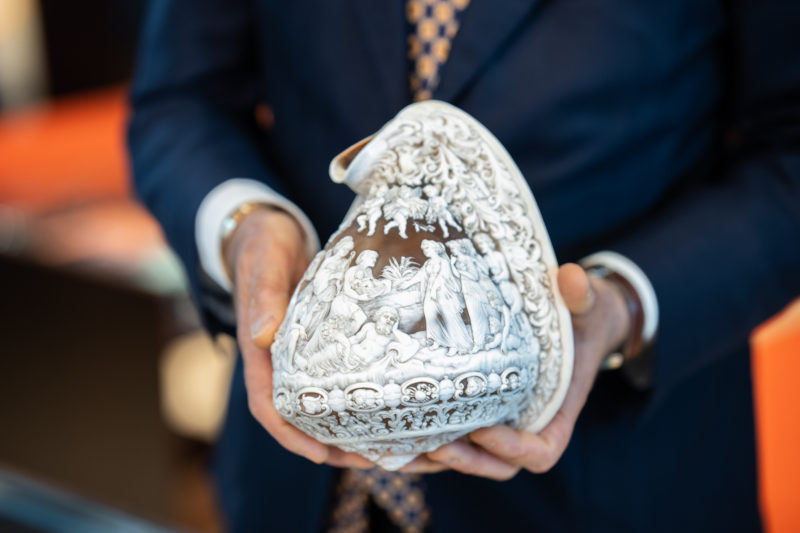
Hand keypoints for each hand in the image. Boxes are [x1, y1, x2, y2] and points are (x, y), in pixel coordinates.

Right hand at [226, 207, 373, 468]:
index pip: (269, 405)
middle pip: (298, 416)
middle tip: (370, 460)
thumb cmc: (262, 246)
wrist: (265, 231)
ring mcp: (296, 354)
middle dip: (330, 443)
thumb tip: (262, 336)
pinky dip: (353, 398)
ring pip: (317, 403)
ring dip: (345, 428)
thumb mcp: (263, 263)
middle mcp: (277, 359)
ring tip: (383, 446)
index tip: (321, 454)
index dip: (291, 434)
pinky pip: (332, 379)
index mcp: (258, 350)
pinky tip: (382, 405)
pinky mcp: (316, 343)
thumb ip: (262, 295)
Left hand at [400, 263, 630, 479]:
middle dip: (464, 460)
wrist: (575, 318)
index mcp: (556, 410)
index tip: (484, 429)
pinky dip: (416, 443)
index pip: (540, 451)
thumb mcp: (589, 304)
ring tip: (394, 451)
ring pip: (465, 456)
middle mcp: (525, 423)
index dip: (513, 448)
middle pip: (495, 463)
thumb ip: (583, 295)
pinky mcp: (474, 410)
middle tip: (432, 444)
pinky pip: (448, 435)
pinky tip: (379, 438)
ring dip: (430, 459)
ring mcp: (498, 421)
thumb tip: (572, 278)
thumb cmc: (583, 316)